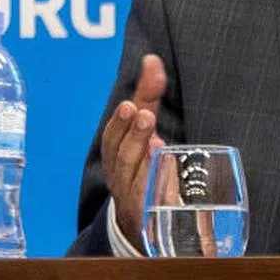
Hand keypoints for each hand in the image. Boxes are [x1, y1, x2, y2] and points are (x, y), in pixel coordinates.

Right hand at [101, 53, 166, 251]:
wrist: (143, 219)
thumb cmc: (142, 163)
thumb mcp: (144, 128)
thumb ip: (148, 96)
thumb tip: (152, 60)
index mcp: (116, 155)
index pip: (112, 140)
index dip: (120, 124)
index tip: (130, 106)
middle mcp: (120, 177)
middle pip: (121, 158)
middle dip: (132, 136)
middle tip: (144, 116)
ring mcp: (134, 199)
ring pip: (134, 180)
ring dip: (144, 160)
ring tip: (157, 142)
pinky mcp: (150, 217)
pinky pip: (150, 204)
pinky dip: (157, 188)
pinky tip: (167, 172)